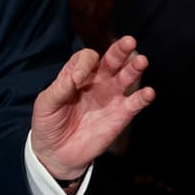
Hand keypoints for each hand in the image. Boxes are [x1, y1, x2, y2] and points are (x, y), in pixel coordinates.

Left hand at [31, 35, 154, 179]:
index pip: (87, 58)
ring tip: (141, 61)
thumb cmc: (48, 124)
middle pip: (111, 60)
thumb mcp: (46, 104)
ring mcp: (110, 97)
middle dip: (120, 50)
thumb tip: (78, 76)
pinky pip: (135, 103)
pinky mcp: (120, 115)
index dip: (85, 63)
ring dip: (134, 68)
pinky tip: (148, 92)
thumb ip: (60, 88)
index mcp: (77, 75)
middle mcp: (97, 82)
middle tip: (129, 41)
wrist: (56, 153)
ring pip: (126, 77)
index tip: (78, 80)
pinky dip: (143, 97)